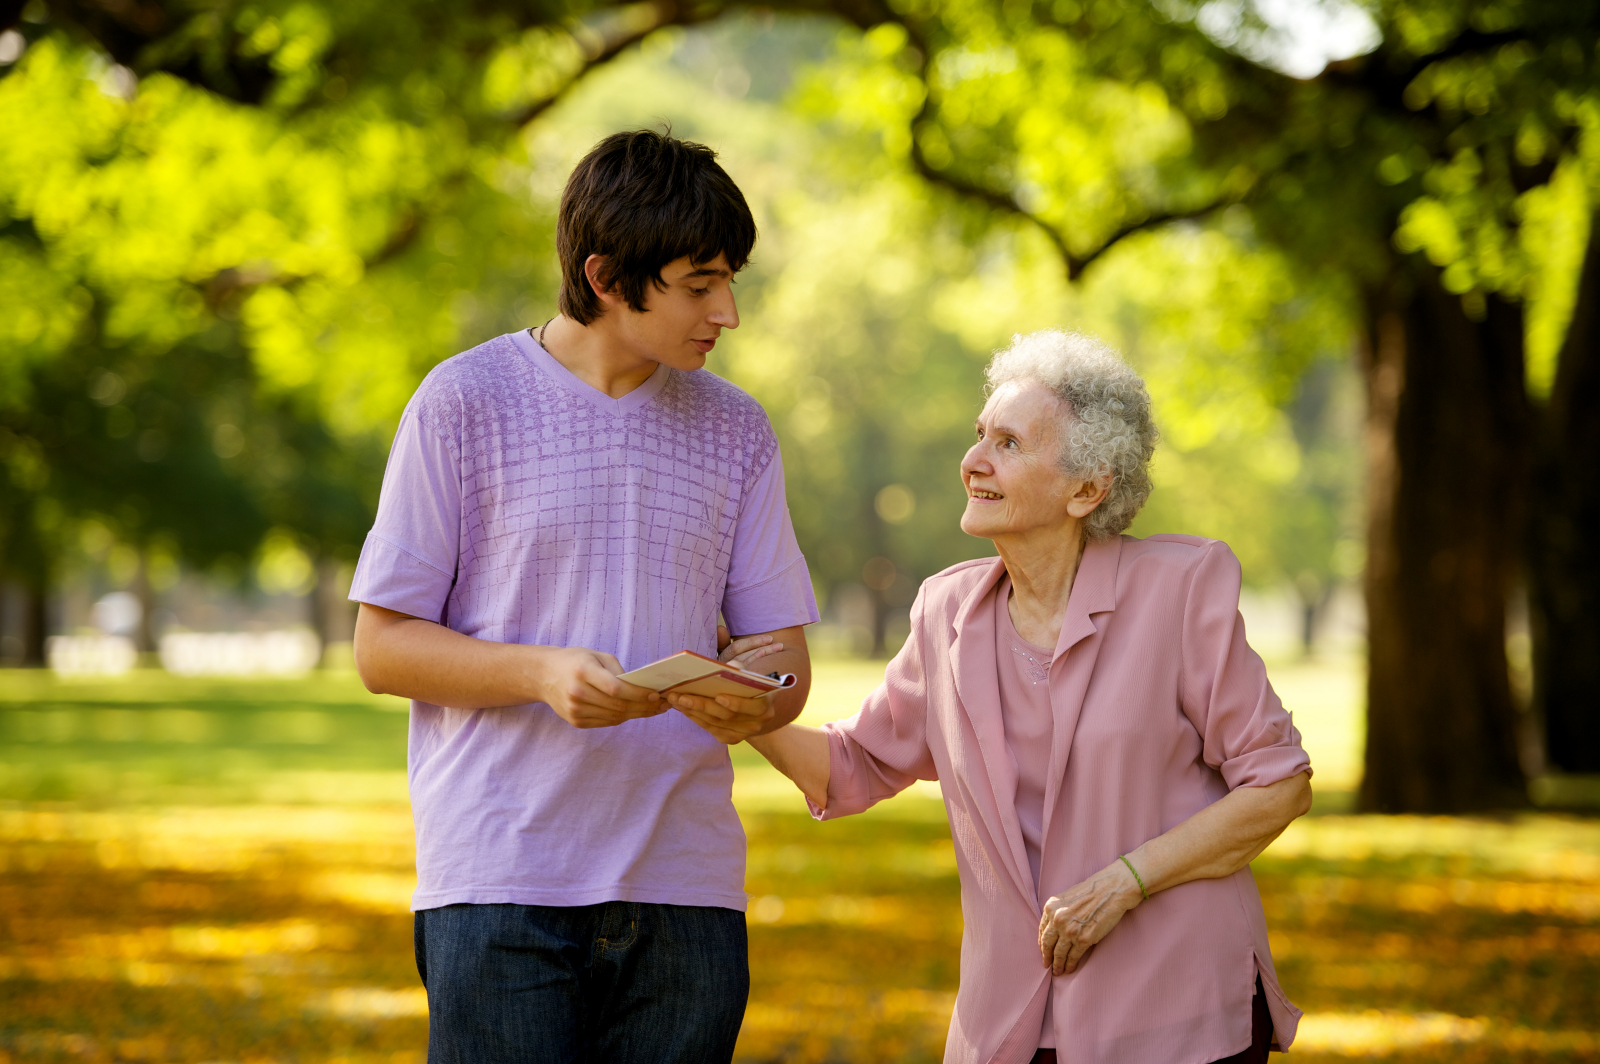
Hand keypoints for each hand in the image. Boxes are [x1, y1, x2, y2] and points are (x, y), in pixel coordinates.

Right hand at [533, 647, 663, 728]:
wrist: (543, 676)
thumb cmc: (575, 661)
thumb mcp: (596, 656)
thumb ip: (618, 671)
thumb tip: (641, 688)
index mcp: (583, 672)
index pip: (616, 689)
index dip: (639, 694)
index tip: (656, 695)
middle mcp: (577, 693)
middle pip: (618, 706)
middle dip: (644, 707)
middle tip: (663, 705)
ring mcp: (575, 710)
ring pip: (615, 717)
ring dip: (637, 714)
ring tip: (654, 710)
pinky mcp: (576, 722)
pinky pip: (606, 722)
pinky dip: (623, 718)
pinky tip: (635, 712)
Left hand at [674, 627, 786, 742]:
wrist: (756, 706)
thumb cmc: (747, 679)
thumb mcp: (744, 660)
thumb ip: (733, 647)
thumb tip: (720, 630)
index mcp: (767, 701)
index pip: (754, 705)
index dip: (737, 703)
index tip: (719, 696)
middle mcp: (759, 720)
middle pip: (727, 715)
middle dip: (701, 704)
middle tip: (679, 695)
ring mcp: (745, 732)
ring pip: (715, 723)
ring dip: (692, 710)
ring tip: (674, 698)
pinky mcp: (732, 738)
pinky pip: (711, 729)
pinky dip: (695, 718)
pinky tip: (682, 707)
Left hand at [1038, 860, 1144, 974]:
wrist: (1110, 890)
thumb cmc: (1091, 892)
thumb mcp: (1066, 898)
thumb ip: (1057, 913)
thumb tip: (1053, 931)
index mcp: (1050, 908)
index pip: (1042, 931)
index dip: (1042, 944)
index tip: (1044, 951)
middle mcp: (1057, 920)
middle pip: (1048, 944)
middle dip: (1047, 957)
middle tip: (1047, 965)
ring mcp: (1070, 931)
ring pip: (1059, 953)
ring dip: (1058, 965)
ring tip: (1058, 971)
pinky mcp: (1084, 940)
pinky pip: (1073, 956)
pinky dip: (1070, 964)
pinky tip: (1069, 969)